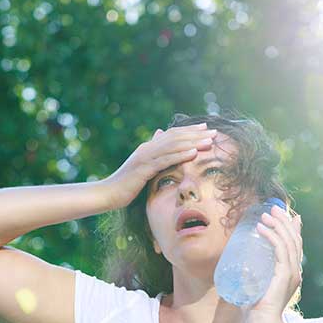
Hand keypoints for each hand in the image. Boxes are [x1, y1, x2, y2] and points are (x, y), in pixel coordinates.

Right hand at [99, 123, 217, 208]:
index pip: (172, 135)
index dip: (190, 130)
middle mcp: (147, 149)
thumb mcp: (142, 171)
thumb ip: (153, 160)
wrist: (107, 194)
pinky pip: (165, 160)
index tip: (206, 128)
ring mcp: (145, 157)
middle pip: (176, 137)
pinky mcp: (144, 168)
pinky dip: (181, 155)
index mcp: (148, 148)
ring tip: (210, 141)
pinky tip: (194, 153)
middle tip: (215, 132)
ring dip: (193, 142)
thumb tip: (159, 149)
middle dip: (196, 134)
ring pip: (173, 146)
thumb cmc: (125, 186)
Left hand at [245, 205, 303, 322]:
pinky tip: (262, 228)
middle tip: (273, 208)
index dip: (292, 228)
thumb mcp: (254, 285)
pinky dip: (271, 237)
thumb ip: (250, 276)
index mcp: (290, 272)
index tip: (286, 215)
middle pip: (294, 239)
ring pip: (288, 241)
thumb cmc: (255, 308)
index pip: (295, 245)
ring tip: (265, 215)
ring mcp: (292, 273)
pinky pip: (280, 250)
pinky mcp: (285, 275)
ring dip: (277, 225)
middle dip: (284, 221)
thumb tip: (238, 267)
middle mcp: (295, 271)